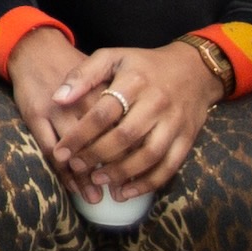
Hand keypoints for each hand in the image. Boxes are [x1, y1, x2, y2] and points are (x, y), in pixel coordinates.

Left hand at [43, 39, 223, 204]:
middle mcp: (157, 103)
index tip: (60, 151)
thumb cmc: (143, 66)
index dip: (80, 135)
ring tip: (97, 181)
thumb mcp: (113, 57)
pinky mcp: (187, 139)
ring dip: (121, 173)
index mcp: (135, 81)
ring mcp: (174, 122)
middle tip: (75, 167)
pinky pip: (169, 167)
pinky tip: (126, 193)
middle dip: (97, 156)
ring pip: (148, 155)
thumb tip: (57, 99)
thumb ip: (83, 75)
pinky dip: (148, 184)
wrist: (194, 70)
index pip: (103, 113)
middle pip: (125, 136)